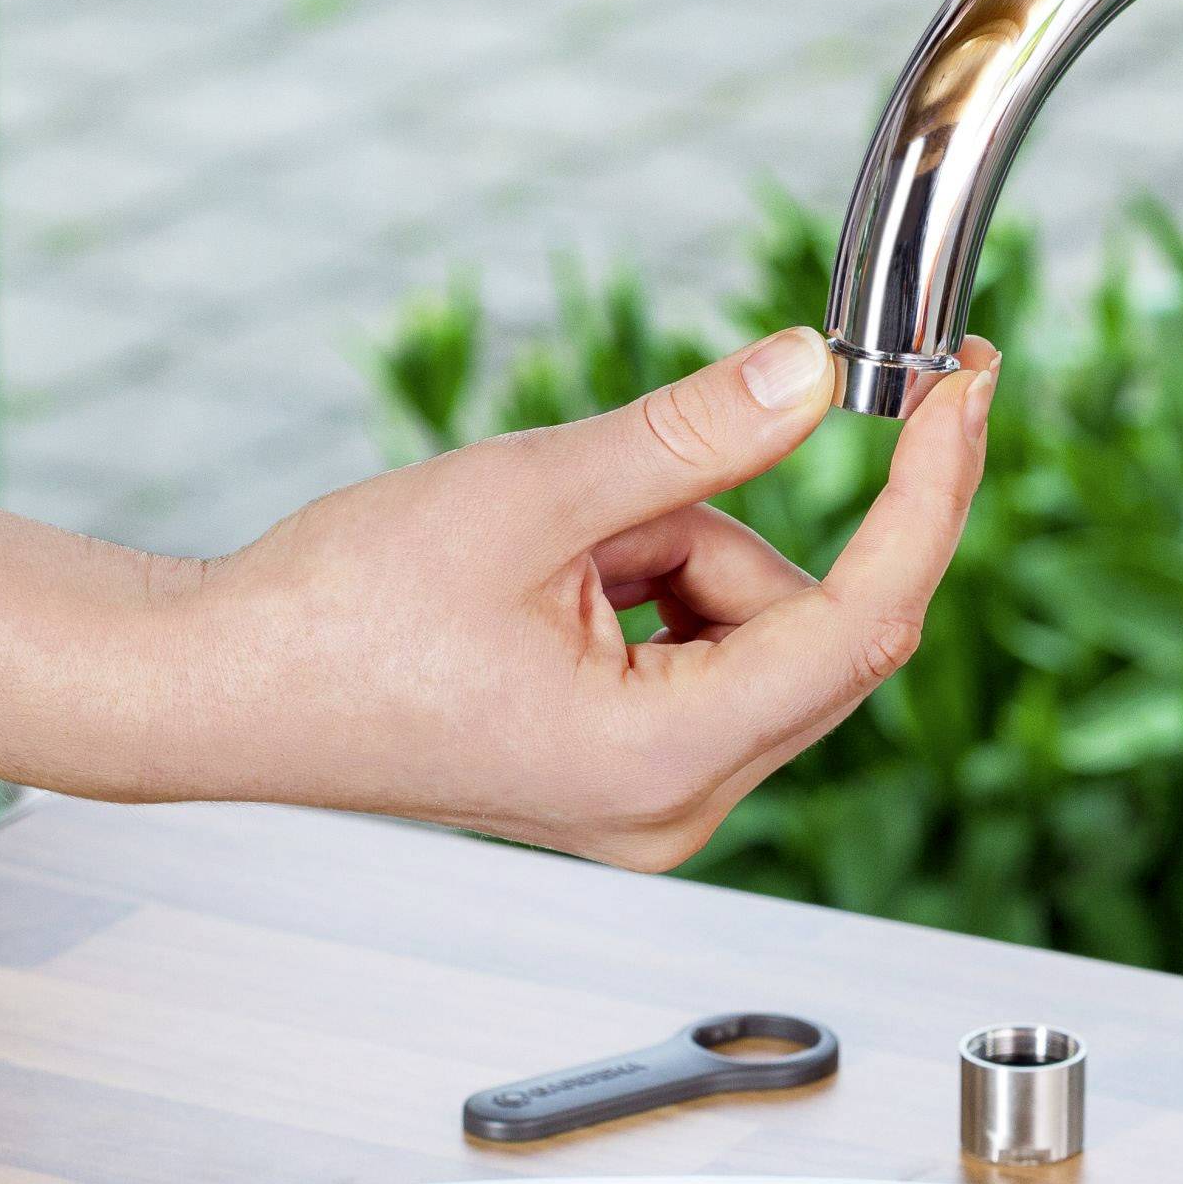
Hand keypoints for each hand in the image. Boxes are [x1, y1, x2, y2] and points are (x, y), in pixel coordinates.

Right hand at [171, 327, 995, 868]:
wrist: (218, 686)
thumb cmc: (336, 613)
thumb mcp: (534, 493)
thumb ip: (692, 435)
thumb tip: (814, 376)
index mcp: (664, 760)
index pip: (864, 620)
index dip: (928, 496)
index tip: (964, 393)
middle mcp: (679, 807)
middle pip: (814, 627)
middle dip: (730, 524)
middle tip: (640, 470)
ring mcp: (657, 801)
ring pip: (757, 624)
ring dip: (677, 550)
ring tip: (548, 550)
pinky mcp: (632, 775)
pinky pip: (710, 648)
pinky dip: (657, 584)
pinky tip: (554, 582)